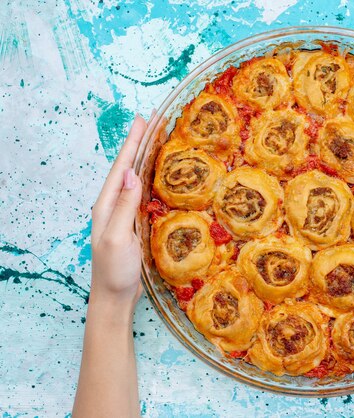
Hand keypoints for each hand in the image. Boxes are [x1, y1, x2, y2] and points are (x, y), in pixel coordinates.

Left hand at [89, 115, 146, 314]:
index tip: (143, 120)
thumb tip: (130, 173)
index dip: (133, 142)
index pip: (122, 166)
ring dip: (147, 156)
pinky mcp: (135, 223)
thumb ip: (123, 206)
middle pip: (129, 166)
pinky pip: (144, 193)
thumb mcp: (117, 237)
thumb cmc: (114, 270)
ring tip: (159, 137)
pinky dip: (152, 177)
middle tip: (154, 120)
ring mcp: (124, 214)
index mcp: (106, 204)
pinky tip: (160, 173)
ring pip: (137, 177)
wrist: (114, 296)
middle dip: (141, 142)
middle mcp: (114, 204)